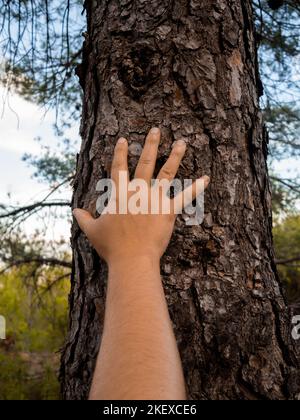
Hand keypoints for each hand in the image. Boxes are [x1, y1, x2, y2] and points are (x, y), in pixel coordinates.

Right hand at [73, 127, 209, 265]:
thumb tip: (74, 211)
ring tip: (182, 143)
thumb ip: (83, 218)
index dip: (120, 152)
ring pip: (167, 172)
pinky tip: (206, 178)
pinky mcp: (169, 210)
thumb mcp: (92, 231)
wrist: (132, 259)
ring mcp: (155, 199)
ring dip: (175, 156)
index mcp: (120, 194)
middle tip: (156, 130)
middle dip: (151, 144)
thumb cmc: (111, 246)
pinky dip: (196, 187)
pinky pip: (185, 197)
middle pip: (145, 162)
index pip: (119, 167)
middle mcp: (138, 191)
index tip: (124, 139)